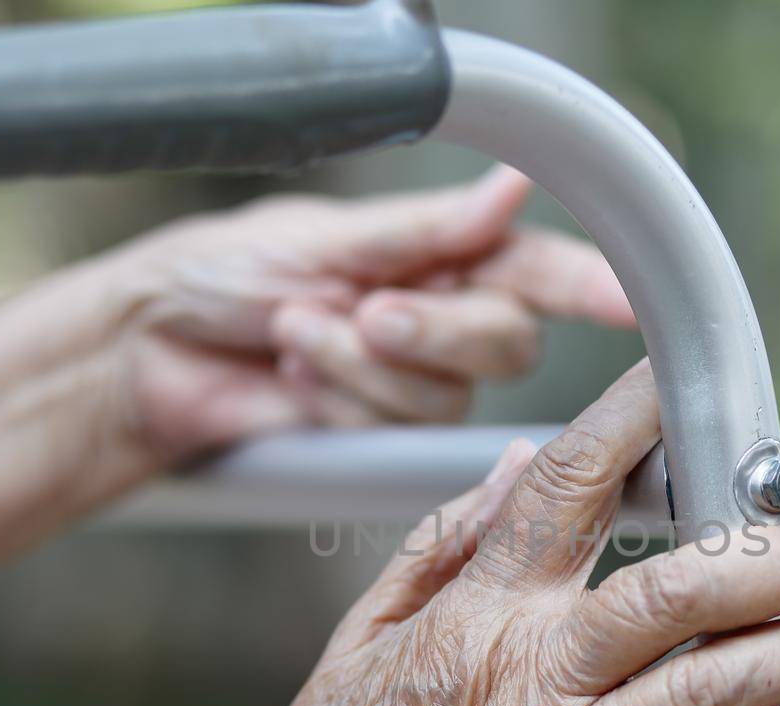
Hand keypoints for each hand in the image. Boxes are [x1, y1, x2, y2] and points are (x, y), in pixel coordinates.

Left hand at [90, 166, 634, 462]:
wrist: (149, 354)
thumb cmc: (222, 275)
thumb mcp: (323, 237)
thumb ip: (425, 233)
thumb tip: (511, 190)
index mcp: (437, 253)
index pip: (537, 268)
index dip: (592, 283)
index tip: (630, 296)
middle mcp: (440, 319)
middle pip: (506, 341)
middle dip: (433, 328)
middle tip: (363, 309)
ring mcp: (412, 384)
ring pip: (447, 394)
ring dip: (362, 366)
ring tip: (295, 335)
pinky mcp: (378, 440)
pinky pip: (395, 433)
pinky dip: (337, 404)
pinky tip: (292, 382)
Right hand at [222, 363, 779, 705]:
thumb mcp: (366, 631)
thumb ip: (446, 541)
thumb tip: (516, 464)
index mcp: (479, 611)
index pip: (567, 485)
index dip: (633, 419)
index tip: (684, 381)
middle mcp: (532, 676)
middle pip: (673, 593)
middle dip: (769, 565)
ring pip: (705, 691)